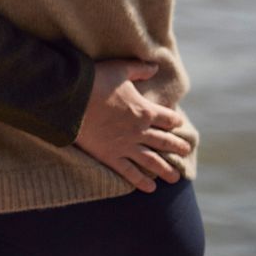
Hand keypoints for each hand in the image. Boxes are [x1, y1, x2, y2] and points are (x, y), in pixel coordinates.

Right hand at [74, 59, 190, 192]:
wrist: (70, 98)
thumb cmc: (94, 81)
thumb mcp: (119, 68)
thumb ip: (139, 69)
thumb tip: (155, 67)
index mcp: (145, 110)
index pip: (168, 118)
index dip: (174, 121)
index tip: (178, 124)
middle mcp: (140, 131)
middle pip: (165, 142)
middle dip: (177, 147)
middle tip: (185, 152)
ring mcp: (126, 145)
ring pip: (152, 161)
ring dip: (165, 170)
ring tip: (175, 179)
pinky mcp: (110, 155)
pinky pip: (129, 172)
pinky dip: (141, 182)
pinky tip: (150, 189)